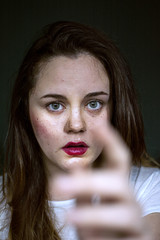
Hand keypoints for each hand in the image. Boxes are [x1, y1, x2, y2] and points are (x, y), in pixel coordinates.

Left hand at [54, 123, 150, 238]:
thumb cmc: (104, 225)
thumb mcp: (89, 205)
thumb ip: (83, 189)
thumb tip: (75, 164)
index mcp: (118, 187)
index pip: (119, 159)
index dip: (112, 141)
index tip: (99, 124)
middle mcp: (130, 201)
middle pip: (118, 184)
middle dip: (89, 183)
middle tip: (57, 185)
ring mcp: (136, 222)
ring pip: (122, 215)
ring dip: (93, 215)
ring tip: (69, 217)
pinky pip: (119, 239)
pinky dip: (98, 236)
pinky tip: (88, 237)